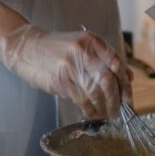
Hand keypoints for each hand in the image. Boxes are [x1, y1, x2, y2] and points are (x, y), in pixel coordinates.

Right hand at [0, 24, 130, 118]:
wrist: (26, 47)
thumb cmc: (58, 48)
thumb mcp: (83, 46)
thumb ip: (104, 60)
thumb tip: (128, 78)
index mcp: (92, 41)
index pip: (116, 62)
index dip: (124, 83)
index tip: (128, 97)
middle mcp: (83, 51)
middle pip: (107, 79)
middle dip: (115, 99)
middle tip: (118, 111)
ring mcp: (70, 65)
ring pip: (94, 91)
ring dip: (102, 107)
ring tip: (106, 114)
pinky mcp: (59, 79)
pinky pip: (80, 98)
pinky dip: (88, 108)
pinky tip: (91, 113)